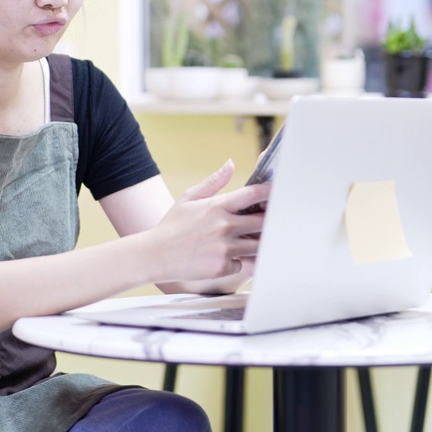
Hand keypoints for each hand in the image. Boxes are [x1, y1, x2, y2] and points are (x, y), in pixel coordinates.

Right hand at [140, 160, 269, 283]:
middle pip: (262, 222)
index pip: (253, 194)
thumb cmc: (172, 226)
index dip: (269, 192)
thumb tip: (230, 164)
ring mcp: (225, 248)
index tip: (276, 193)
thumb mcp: (189, 198)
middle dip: (268, 221)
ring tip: (254, 240)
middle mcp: (224, 226)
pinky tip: (236, 257)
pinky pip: (245, 264)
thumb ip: (214, 182)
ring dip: (259, 242)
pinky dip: (243, 261)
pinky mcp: (222, 267)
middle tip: (269, 221)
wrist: (155, 255)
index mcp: (217, 206)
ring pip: (258, 245)